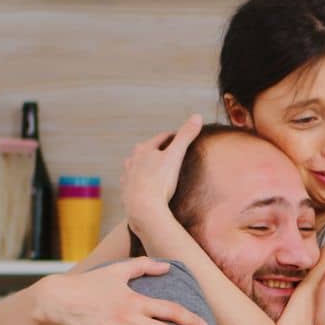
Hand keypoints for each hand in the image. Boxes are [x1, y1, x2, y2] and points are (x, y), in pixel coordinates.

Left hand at [121, 114, 202, 238]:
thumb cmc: (160, 181)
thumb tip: (197, 116)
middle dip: (159, 150)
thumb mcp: (176, 156)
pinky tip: (146, 186)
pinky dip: (141, 181)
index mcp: (144, 149)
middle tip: (171, 153)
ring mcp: (128, 175)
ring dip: (146, 165)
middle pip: (147, 150)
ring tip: (157, 169)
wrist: (143, 208)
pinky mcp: (126, 190)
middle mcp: (132, 159)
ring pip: (138, 165)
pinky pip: (134, 181)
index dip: (174, 137)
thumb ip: (186, 136)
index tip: (183, 138)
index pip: (162, 137)